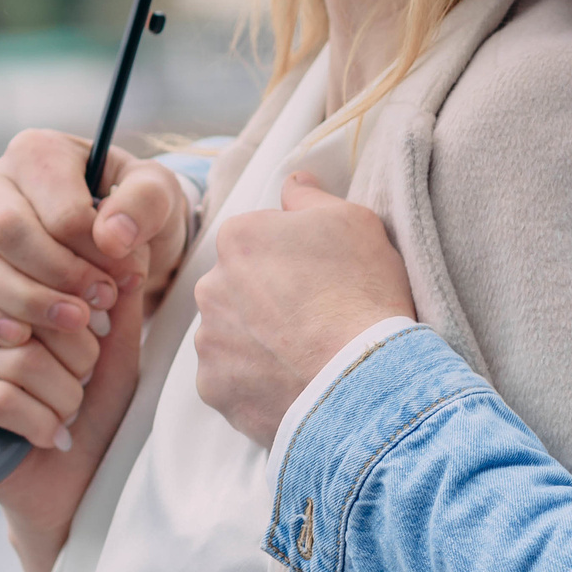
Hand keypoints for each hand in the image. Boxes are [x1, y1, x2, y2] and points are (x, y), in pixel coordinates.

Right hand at [0, 129, 193, 358]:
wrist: (112, 240)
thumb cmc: (132, 210)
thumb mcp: (158, 195)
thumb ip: (145, 204)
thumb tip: (112, 236)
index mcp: (38, 152)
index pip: (59, 210)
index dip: (95, 252)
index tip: (127, 277)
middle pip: (9, 231)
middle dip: (60, 276)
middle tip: (102, 302)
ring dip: (28, 302)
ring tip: (76, 323)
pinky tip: (23, 336)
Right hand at [0, 285, 145, 571]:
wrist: (78, 485)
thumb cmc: (97, 412)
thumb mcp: (118, 351)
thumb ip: (120, 300)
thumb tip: (128, 247)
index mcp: (20, 290)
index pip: (49, 268)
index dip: (86, 308)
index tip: (103, 336)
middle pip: (36, 311)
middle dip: (80, 360)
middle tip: (83, 389)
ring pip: (22, 357)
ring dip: (64, 397)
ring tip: (67, 416)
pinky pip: (1, 396)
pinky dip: (40, 422)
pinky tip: (51, 438)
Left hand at [194, 172, 413, 449]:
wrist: (362, 377)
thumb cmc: (363, 292)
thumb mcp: (354, 222)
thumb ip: (311, 197)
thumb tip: (292, 183)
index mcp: (239, 237)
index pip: (257, 241)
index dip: (293, 260)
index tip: (320, 280)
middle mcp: (210, 286)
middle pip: (238, 287)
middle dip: (266, 300)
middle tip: (313, 319)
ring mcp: (208, 341)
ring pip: (231, 334)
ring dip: (258, 342)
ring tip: (305, 356)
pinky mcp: (215, 388)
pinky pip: (232, 380)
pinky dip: (255, 383)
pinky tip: (292, 383)